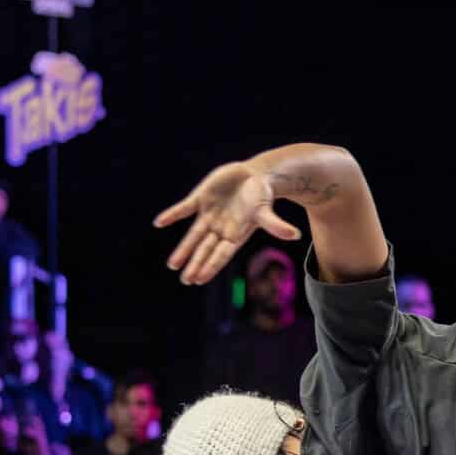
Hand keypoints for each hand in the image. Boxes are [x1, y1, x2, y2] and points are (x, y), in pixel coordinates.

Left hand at [154, 162, 302, 284]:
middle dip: (195, 263)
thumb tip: (295, 235)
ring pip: (193, 234)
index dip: (210, 266)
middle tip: (185, 279)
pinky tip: (160, 222)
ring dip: (183, 248)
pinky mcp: (200, 199)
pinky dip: (172, 215)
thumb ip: (276, 225)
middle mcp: (220, 228)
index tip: (198, 279)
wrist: (255, 175)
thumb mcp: (266, 210)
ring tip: (173, 264)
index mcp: (235, 234)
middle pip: (205, 249)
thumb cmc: (262, 195)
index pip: (221, 254)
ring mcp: (209, 214)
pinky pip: (184, 209)